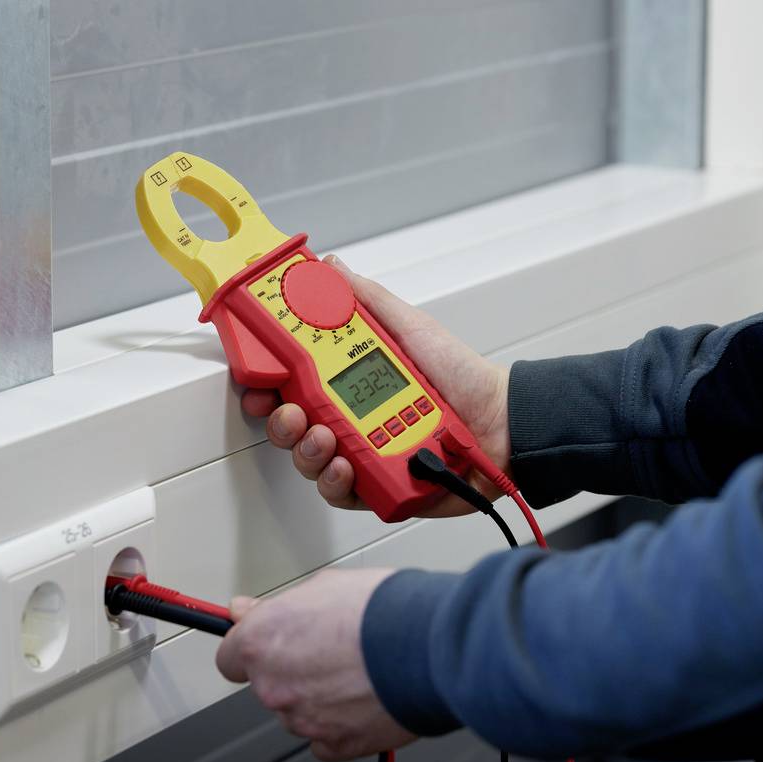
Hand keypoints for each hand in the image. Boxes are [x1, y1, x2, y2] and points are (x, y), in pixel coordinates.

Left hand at [215, 568, 416, 761]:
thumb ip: (274, 607)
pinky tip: (360, 702)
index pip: (230, 658)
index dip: (252, 650)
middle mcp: (273, 685)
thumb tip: (247, 610)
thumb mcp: (321, 585)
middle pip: (268, 686)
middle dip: (292, 671)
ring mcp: (302, 720)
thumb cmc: (380, 610)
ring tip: (355, 673)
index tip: (265, 646)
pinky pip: (324, 742)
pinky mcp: (335, 745)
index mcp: (261, 642)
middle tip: (328, 652)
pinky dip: (339, 727)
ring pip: (298, 713)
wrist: (426, 646)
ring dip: (317, 698)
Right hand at [242, 256, 510, 516]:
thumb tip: (331, 268)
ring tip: (327, 437)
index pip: (289, 382)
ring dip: (306, 450)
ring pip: (309, 460)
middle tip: (292, 411)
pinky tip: (347, 467)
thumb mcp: (410, 327)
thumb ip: (367, 300)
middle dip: (280, 420)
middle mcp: (347, 418)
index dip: (265, 382)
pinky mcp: (376, 488)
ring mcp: (359, 454)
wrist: (505, 423)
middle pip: (289, 424)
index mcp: (346, 380)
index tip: (257, 377)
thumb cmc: (463, 377)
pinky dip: (336, 482)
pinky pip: (339, 492)